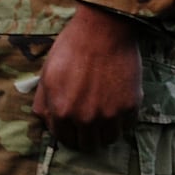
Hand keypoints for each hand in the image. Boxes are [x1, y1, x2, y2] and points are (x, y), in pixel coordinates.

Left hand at [32, 3, 141, 150]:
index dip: (68, 132)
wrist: (103, 29)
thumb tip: (45, 120)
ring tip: (103, 112)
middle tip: (89, 119)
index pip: (65, 139)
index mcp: (61, 111)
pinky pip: (126, 126)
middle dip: (86, 134)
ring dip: (105, 130)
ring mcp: (109, 115)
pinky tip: (116, 102)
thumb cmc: (72, 47)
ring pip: (108, 140)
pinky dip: (122, 119)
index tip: (73, 124)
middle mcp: (85, 118)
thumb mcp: (47, 73)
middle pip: (87, 144)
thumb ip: (44, 102)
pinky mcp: (129, 107)